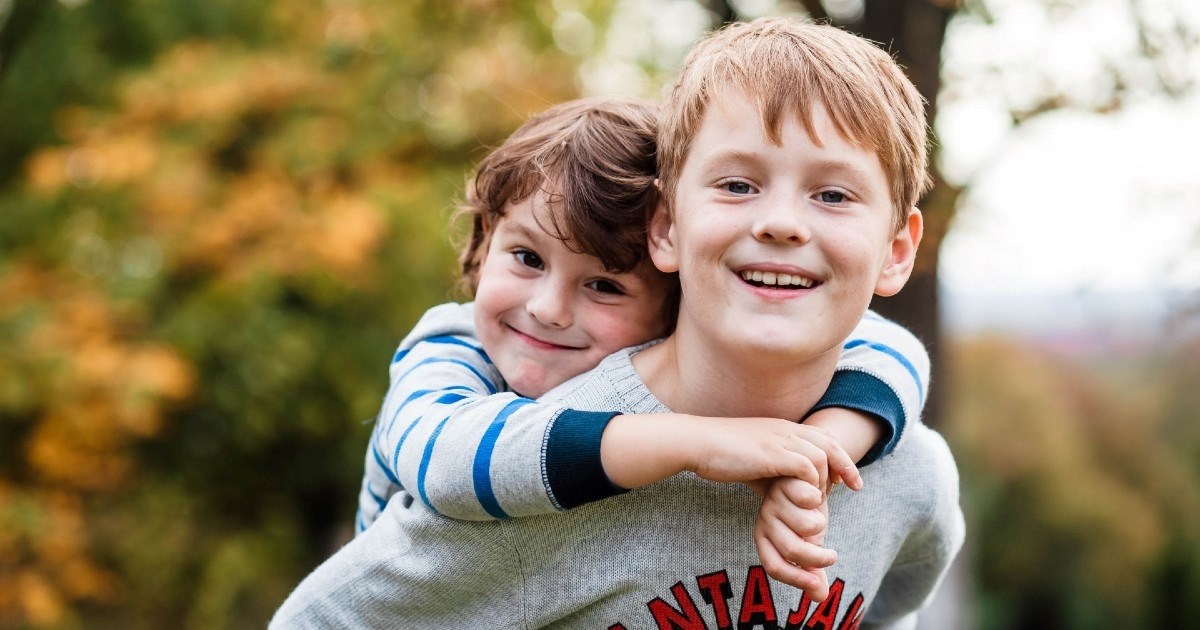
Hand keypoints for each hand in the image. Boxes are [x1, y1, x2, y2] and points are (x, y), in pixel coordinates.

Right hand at [685, 416, 861, 492]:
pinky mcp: (772, 454)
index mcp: (782, 427)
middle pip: (829, 442)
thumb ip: (772, 472)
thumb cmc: (720, 454)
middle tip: (855, 487)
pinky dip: (811, 484)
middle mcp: (785, 429)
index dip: (838, 456)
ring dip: (825, 479)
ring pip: (820, 456)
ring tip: (822, 498)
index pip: (822, 436)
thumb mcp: (753, 460)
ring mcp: (779, 439)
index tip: (846, 478)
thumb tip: (780, 493)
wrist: (697, 442)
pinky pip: (806, 467)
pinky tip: (806, 498)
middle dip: (846, 465)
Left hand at [753, 477, 832, 600]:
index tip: (818, 584)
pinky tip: (820, 494)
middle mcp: (765, 521)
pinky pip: (810, 499)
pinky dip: (821, 499)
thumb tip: (820, 599)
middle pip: (793, 549)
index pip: (774, 566)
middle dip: (818, 558)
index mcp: (765, 539)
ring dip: (821, 523)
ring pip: (807, 525)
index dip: (796, 579)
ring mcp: (774, 501)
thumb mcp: (809, 545)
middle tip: (833, 556)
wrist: (803, 480)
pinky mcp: (786, 482)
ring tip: (819, 516)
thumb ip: (813, 570)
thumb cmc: (804, 516)